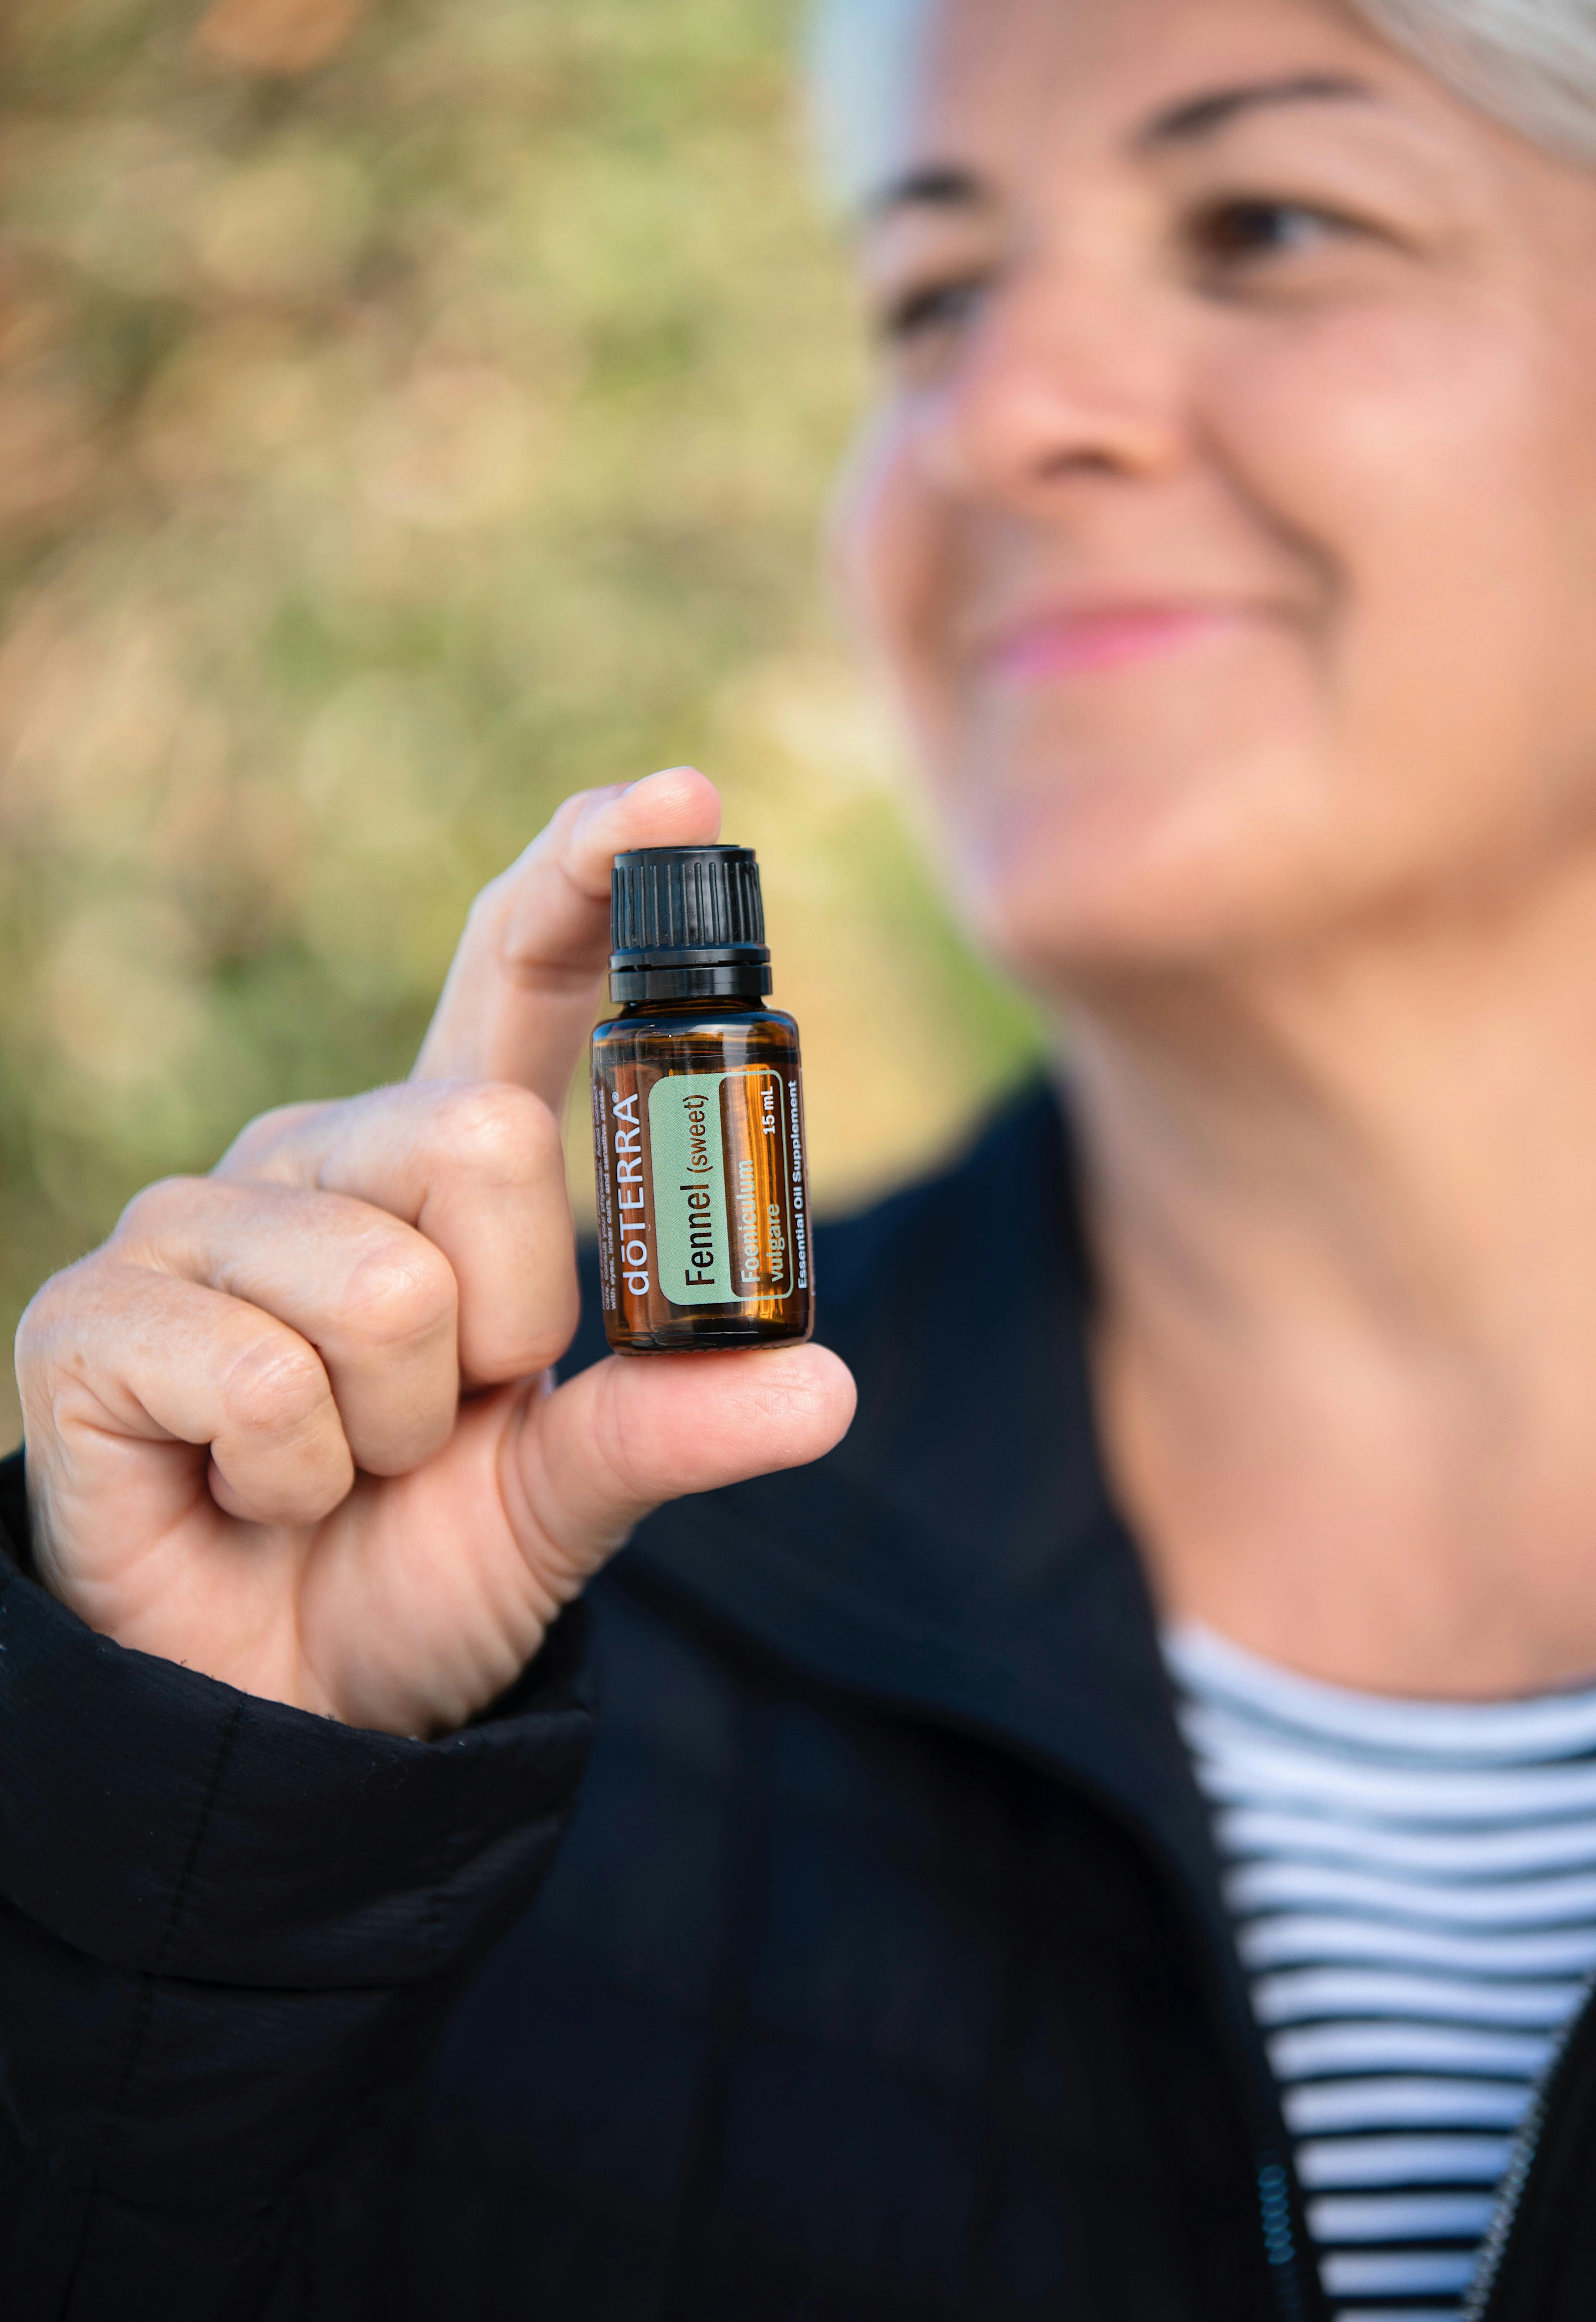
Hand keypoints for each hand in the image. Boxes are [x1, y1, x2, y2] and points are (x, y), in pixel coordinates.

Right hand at [16, 769, 855, 1735]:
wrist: (278, 1700)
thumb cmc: (416, 1565)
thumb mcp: (567, 1497)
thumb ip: (672, 1424)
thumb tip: (821, 1384)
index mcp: (437, 1166)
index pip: (512, 977)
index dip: (586, 877)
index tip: (677, 797)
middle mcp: (319, 1158)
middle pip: (482, 1142)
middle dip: (506, 1323)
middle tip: (451, 1412)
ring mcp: (195, 1223)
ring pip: (381, 1284)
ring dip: (400, 1427)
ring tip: (344, 1466)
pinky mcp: (96, 1315)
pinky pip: (264, 1378)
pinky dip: (291, 1478)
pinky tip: (250, 1493)